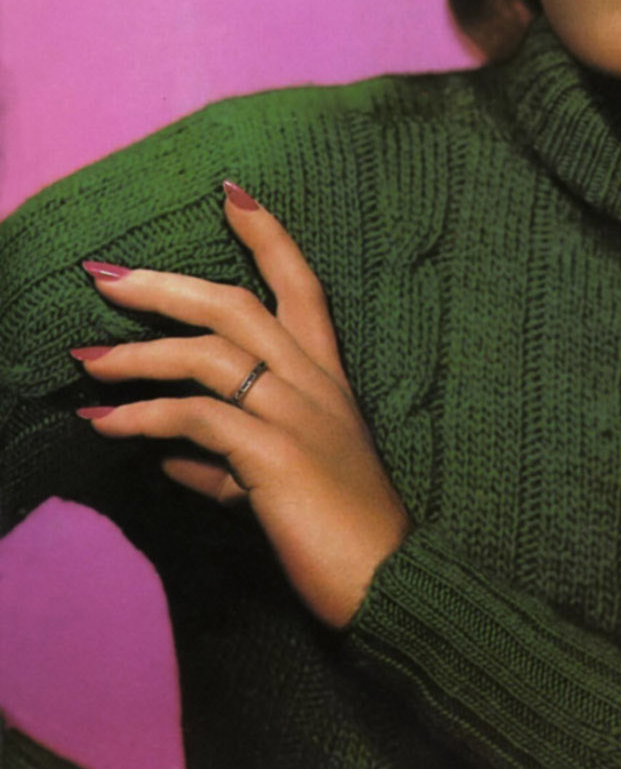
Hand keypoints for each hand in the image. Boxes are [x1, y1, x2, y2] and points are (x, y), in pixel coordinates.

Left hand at [73, 183, 411, 628]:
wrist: (387, 577)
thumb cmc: (341, 531)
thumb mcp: (282, 483)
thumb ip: (228, 462)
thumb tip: (170, 459)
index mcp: (326, 376)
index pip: (300, 283)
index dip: (266, 233)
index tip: (230, 190)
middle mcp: (313, 381)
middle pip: (236, 304)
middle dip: (165, 283)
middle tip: (104, 273)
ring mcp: (295, 413)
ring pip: (209, 352)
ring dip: (138, 354)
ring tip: (84, 361)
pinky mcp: (273, 454)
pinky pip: (197, 417)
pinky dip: (144, 418)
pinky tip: (106, 426)